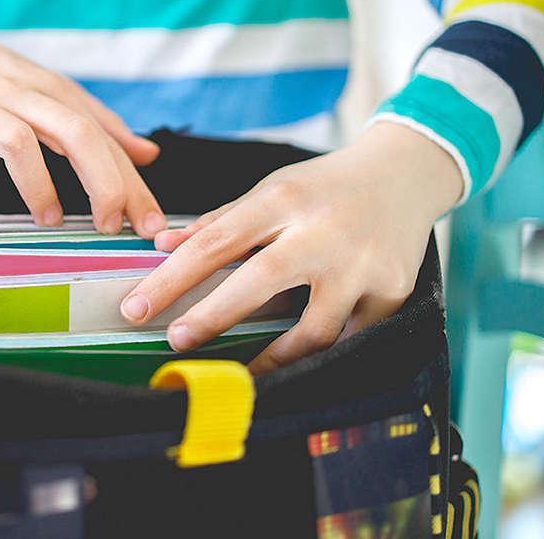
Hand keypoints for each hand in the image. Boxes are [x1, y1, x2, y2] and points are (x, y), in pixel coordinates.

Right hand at [0, 11, 165, 236]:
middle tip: (110, 224)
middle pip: (73, 131)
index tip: (150, 223)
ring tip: (50, 220)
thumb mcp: (46, 89)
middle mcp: (16, 94)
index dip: (131, 181)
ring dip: (39, 187)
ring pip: (17, 142)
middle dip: (101, 181)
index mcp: (49, 90)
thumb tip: (148, 154)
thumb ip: (97, 122)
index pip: (102, 135)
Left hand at [119, 122, 462, 372]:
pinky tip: (296, 361)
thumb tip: (161, 245)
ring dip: (272, 356)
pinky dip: (320, 353)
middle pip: (261, 281)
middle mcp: (324, 230)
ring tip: (242, 369)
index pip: (217, 241)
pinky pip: (349, 338)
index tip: (137, 308)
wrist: (405, 174)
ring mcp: (362, 264)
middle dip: (213, 317)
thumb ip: (219, 222)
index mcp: (284, 198)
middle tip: (176, 341)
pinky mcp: (393, 291)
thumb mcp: (271, 190)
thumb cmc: (323, 187)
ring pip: (313, 328)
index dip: (172, 278)